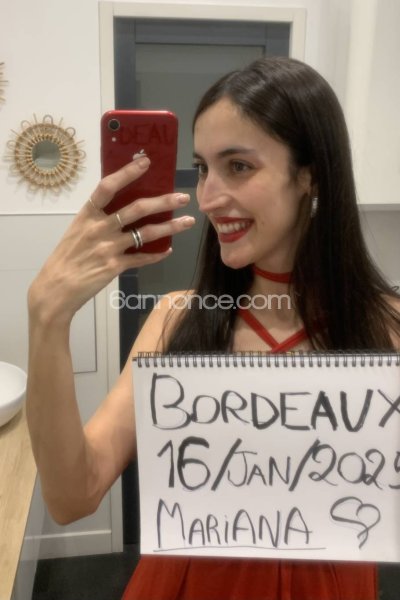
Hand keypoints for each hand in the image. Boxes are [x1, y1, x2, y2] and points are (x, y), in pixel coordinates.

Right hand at [28, 157, 194, 325]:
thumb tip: (126, 206)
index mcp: (88, 214)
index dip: (127, 173)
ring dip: (170, 227)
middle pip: (137, 209)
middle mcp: (100, 227)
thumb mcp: (78, 229)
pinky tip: (168, 250)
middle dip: (163, 201)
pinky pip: (142, 258)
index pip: (109, 187)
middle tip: (183, 197)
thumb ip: (99, 218)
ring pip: (146, 233)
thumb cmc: (67, 256)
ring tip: (187, 221)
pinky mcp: (115, 266)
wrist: (57, 287)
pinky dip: (157, 254)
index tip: (146, 162)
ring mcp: (109, 247)